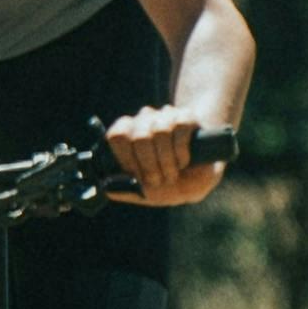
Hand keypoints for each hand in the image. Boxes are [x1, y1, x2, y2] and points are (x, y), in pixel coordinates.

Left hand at [105, 105, 225, 207]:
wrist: (199, 176)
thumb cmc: (169, 184)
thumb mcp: (146, 192)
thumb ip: (125, 190)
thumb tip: (107, 189)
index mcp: (128, 135)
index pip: (117, 135)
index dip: (126, 159)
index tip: (137, 176)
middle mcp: (144, 121)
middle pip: (139, 136)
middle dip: (149, 166)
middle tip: (158, 181)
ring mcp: (165, 116)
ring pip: (160, 131)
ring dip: (167, 161)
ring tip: (172, 175)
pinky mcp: (187, 116)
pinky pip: (181, 127)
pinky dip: (182, 150)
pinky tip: (184, 162)